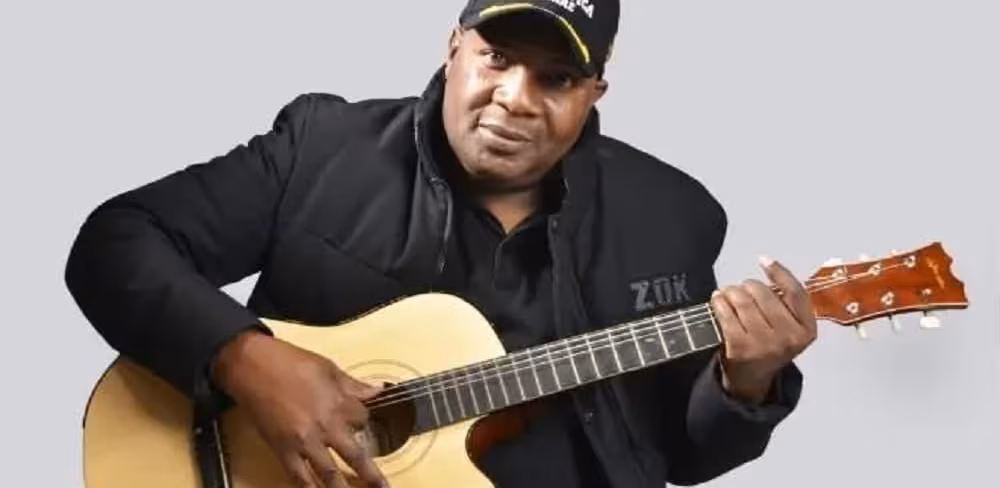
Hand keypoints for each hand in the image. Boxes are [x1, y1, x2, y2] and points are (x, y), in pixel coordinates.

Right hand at [211, 330, 386, 487]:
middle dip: (371, 475)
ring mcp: (304, 441)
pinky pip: (298, 476)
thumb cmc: (288, 361)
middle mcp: (325, 426)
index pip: (363, 419)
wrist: (252, 365)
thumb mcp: (328, 367)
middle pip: (356, 455)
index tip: (360, 421)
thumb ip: (352, 385)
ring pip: (329, 473)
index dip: (363, 420)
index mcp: (339, 403)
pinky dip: (309, 487)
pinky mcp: (282, 449)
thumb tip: (374, 391)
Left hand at [710, 256, 816, 402]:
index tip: (765, 260)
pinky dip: (719, 302)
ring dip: (730, 292)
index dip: (780, 272)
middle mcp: (789, 338)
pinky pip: (726, 312)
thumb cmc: (769, 345)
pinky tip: (718, 302)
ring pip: (742, 299)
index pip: (795, 292)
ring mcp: (764, 343)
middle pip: (763, 292)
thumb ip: (786, 303)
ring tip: (727, 296)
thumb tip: (768, 266)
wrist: (752, 379)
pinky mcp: (740, 347)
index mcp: (806, 330)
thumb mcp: (790, 327)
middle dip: (747, 286)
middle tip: (741, 291)